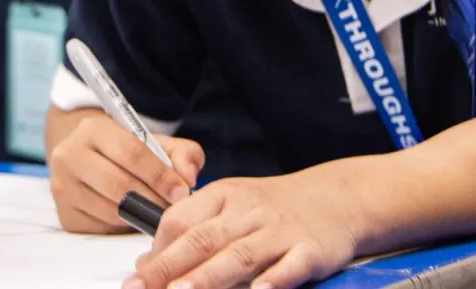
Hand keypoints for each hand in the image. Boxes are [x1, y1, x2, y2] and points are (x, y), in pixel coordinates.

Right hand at [49, 111, 203, 232]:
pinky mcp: (65, 215)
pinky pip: (102, 228)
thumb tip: (188, 176)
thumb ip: (183, 153)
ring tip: (157, 214)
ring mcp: (62, 187)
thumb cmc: (127, 153)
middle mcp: (69, 155)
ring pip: (110, 210)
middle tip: (172, 209)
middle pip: (118, 184)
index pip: (131, 153)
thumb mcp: (156, 143)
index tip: (182, 191)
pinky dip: (123, 227)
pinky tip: (134, 219)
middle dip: (152, 200)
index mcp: (93, 129)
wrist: (89, 159)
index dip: (160, 175)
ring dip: (139, 217)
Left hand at [127, 168, 360, 288]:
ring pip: (240, 254)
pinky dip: (274, 280)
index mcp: (223, 196)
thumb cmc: (274, 206)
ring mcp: (279, 231)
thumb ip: (194, 227)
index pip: (181, 218)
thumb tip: (149, 261)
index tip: (139, 276)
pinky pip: (290, 266)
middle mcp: (248, 212)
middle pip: (203, 239)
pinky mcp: (309, 250)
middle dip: (170, 267)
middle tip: (143, 288)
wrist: (336, 197)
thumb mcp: (232, 203)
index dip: (157, 249)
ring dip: (209, 277)